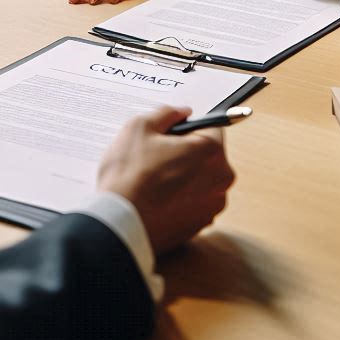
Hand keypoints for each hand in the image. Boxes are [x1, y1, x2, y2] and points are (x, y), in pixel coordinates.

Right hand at [97, 106, 234, 254]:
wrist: (119, 223)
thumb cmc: (129, 175)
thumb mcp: (140, 127)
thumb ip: (167, 113)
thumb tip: (182, 113)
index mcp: (211, 150)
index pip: (212, 126)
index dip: (190, 127)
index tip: (172, 134)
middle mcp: (220, 179)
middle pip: (208, 155)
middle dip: (187, 152)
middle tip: (156, 156)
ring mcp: (211, 206)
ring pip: (201, 180)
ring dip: (184, 177)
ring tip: (153, 180)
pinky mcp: (200, 226)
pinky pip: (193, 203)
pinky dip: (179, 199)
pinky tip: (156, 199)